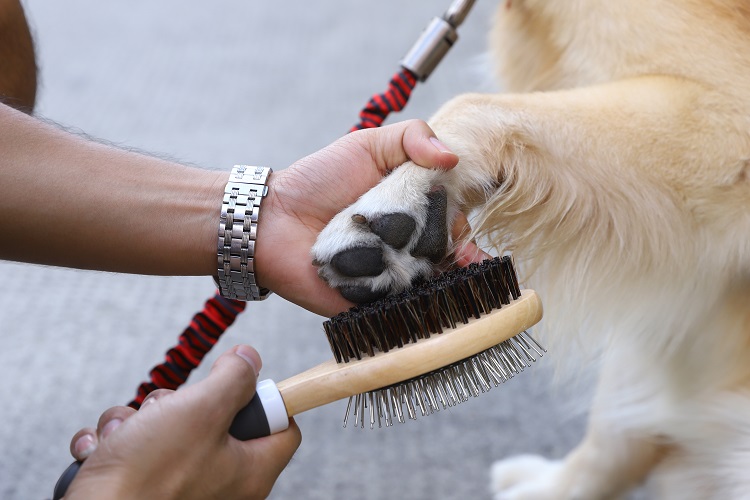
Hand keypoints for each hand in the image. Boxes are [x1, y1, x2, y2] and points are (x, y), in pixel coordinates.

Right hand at [65, 345, 299, 499]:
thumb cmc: (148, 476)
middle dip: (181, 403)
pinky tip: (101, 451)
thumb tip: (250, 360)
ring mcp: (182, 490)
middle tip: (166, 410)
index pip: (284, 428)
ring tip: (125, 434)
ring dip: (139, 420)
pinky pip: (136, 451)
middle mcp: (222, 485)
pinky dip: (116, 443)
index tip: (235, 382)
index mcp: (250, 472)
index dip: (265, 397)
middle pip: (218, 419)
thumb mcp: (202, 409)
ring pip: (169, 429)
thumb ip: (234, 379)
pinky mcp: (146, 491)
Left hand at [256, 119, 487, 315]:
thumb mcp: (367, 145)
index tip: (461, 229)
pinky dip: (413, 304)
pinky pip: (402, 309)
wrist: (272, 221)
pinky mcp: (374, 302)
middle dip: (451, 251)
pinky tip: (419, 298)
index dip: (462, 227)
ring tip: (428, 270)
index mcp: (412, 211)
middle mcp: (407, 246)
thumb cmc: (318, 181)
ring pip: (431, 284)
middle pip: (447, 255)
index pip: (454, 222)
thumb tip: (454, 157)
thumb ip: (412, 137)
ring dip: (436, 279)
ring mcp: (392, 277)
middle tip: (434, 243)